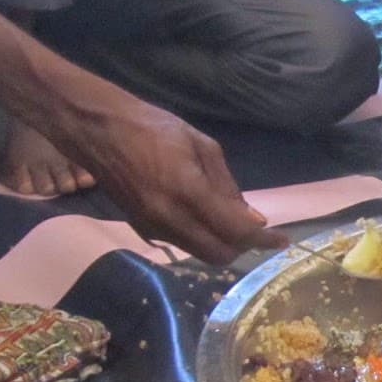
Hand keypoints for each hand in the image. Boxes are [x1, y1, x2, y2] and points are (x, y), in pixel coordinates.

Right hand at [70, 97, 287, 263]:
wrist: (99, 132)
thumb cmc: (153, 128)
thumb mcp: (201, 145)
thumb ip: (227, 185)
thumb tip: (251, 217)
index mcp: (187, 191)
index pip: (235, 231)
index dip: (262, 240)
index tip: (282, 240)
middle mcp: (169, 218)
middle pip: (218, 254)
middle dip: (242, 247)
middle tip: (255, 231)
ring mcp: (153, 227)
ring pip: (199, 254)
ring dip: (221, 245)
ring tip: (231, 223)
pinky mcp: (142, 229)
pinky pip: (181, 244)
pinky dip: (200, 239)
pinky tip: (204, 219)